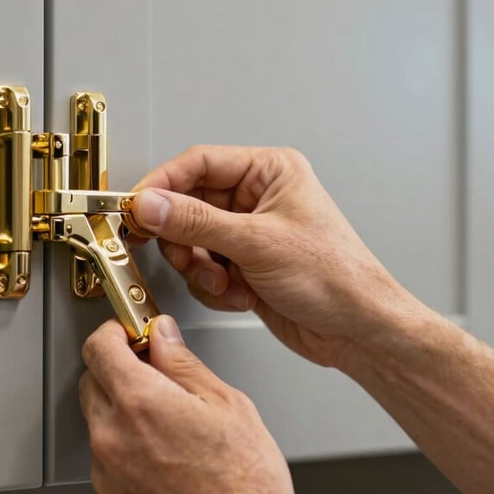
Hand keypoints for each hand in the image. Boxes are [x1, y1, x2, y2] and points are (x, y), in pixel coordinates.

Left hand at [79, 315, 355, 493]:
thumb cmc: (247, 484)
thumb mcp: (226, 403)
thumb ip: (182, 363)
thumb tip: (162, 336)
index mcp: (140, 401)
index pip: (98, 347)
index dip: (113, 333)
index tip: (128, 334)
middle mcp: (112, 436)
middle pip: (92, 383)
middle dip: (118, 372)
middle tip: (156, 378)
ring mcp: (106, 475)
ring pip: (99, 425)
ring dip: (122, 416)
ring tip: (171, 432)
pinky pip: (107, 465)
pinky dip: (126, 456)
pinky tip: (166, 464)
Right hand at [131, 145, 420, 369]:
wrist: (357, 330)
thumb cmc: (335, 277)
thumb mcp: (257, 243)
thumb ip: (195, 222)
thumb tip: (151, 204)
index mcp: (269, 171)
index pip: (198, 163)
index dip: (162, 185)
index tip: (136, 208)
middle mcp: (257, 197)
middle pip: (188, 205)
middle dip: (184, 239)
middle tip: (185, 256)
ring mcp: (249, 233)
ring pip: (191, 241)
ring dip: (201, 268)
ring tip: (226, 281)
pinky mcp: (244, 264)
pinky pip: (204, 268)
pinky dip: (214, 286)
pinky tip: (241, 294)